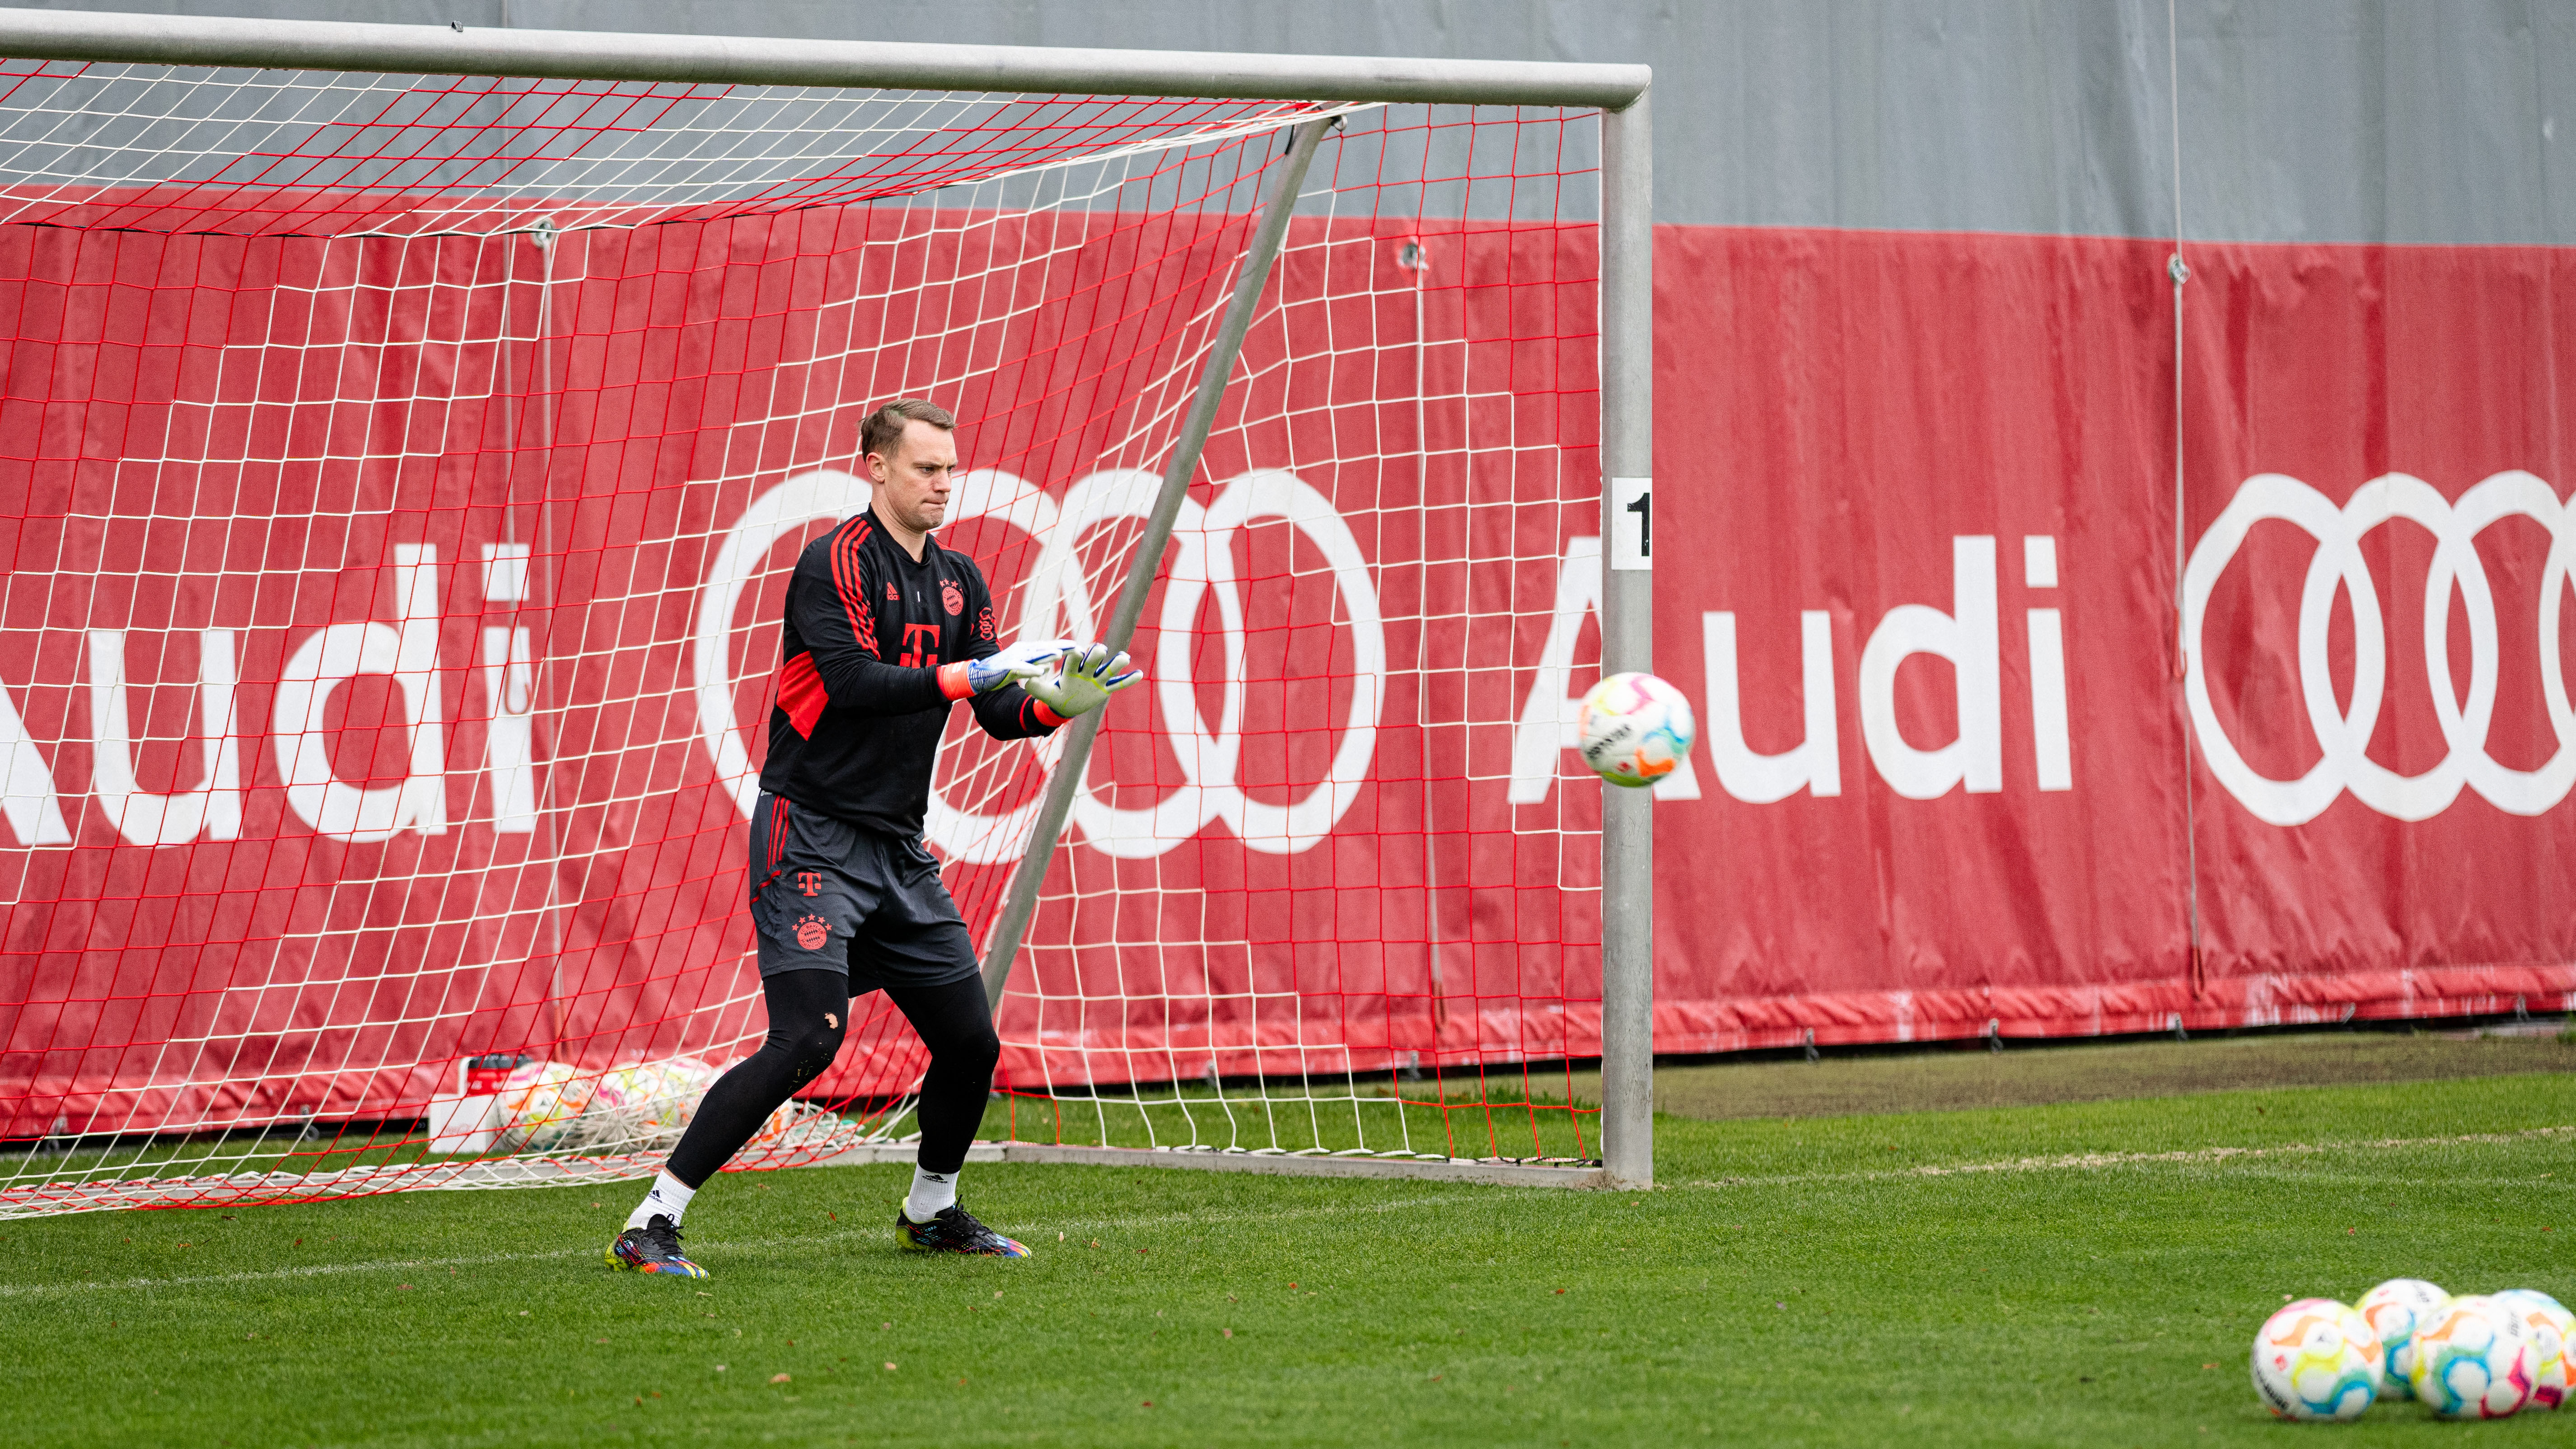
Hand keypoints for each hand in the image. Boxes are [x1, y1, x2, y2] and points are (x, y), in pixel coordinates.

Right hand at [960, 637, 1070, 694]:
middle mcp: (1021, 650)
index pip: (1047, 646)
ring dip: (1047, 655)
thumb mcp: (1022, 667)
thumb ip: (1034, 666)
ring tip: (1061, 654)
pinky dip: (1030, 670)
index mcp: (1026, 650)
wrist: (979, 674)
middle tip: (1077, 648)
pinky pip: (1020, 669)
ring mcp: (1014, 658)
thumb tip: (1046, 668)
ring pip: (1033, 656)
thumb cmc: (1001, 671)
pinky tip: (1040, 672)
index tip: (1079, 647)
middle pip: (1044, 648)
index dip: (1063, 646)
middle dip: (1061, 647)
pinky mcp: (1006, 668)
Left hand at [1024, 641, 1141, 718]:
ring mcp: (1096, 680)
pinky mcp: (1104, 689)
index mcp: (1071, 670)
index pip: (1074, 659)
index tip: (1078, 652)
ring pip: (1109, 669)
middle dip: (1096, 654)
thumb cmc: (1054, 695)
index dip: (1076, 655)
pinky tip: (1139, 674)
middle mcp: (1086, 671)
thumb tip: (1027, 680)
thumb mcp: (1044, 694)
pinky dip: (1128, 680)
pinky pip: (1118, 684)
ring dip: (1116, 663)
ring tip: (1124, 658)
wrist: (1064, 705)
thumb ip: (1036, 687)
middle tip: (1100, 650)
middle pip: (1093, 659)